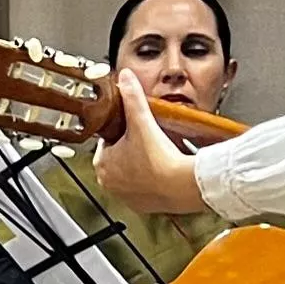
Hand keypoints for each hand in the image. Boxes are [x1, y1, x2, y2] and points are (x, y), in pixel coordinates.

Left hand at [92, 75, 210, 215]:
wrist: (182, 185)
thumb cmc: (159, 159)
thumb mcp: (142, 120)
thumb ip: (132, 97)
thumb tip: (125, 77)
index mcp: (102, 164)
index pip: (107, 142)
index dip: (122, 132)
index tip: (134, 129)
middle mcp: (109, 183)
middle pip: (118, 158)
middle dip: (131, 149)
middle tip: (148, 141)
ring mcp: (125, 196)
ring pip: (130, 174)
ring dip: (141, 165)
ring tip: (156, 155)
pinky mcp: (142, 206)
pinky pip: (143, 190)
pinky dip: (151, 181)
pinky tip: (162, 171)